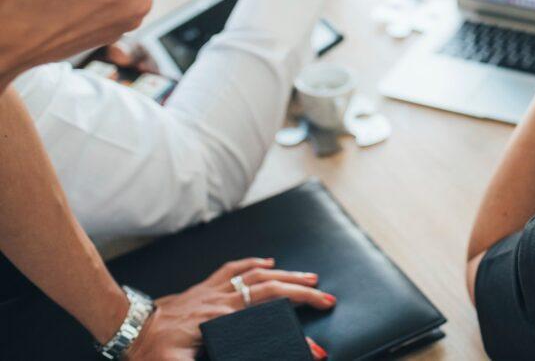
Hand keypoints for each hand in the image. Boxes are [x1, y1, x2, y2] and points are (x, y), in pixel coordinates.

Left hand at [125, 257, 334, 359]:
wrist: (128, 330)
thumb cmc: (151, 353)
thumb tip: (237, 357)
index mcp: (220, 320)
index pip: (266, 320)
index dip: (293, 336)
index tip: (315, 350)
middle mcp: (222, 301)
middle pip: (271, 289)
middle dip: (303, 293)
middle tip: (327, 298)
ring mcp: (214, 290)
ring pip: (258, 275)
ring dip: (287, 275)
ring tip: (310, 278)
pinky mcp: (205, 287)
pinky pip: (233, 268)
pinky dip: (253, 263)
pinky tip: (267, 262)